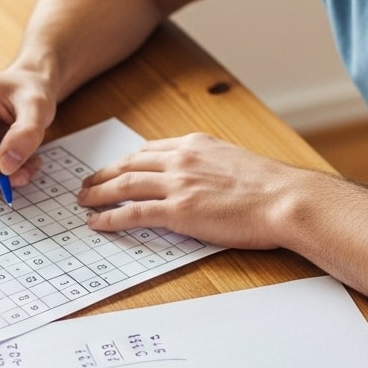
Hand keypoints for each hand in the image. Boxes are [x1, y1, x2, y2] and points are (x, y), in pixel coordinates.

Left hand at [76, 132, 316, 249]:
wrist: (284, 199)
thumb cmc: (271, 187)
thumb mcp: (236, 162)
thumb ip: (212, 166)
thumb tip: (205, 180)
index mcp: (197, 144)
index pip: (151, 150)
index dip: (128, 161)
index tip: (117, 168)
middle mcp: (182, 159)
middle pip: (130, 164)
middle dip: (105, 174)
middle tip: (88, 184)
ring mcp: (178, 184)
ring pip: (125, 185)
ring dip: (99, 193)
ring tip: (84, 201)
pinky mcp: (178, 211)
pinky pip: (133, 213)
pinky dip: (110, 217)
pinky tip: (97, 222)